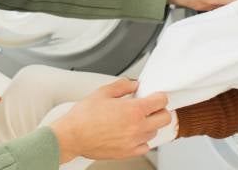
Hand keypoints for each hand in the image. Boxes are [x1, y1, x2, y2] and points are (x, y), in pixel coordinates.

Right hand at [50, 78, 170, 162]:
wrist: (72, 136)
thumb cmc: (84, 117)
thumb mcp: (103, 92)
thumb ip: (122, 86)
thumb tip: (133, 85)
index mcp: (133, 110)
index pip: (161, 101)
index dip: (159, 96)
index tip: (156, 96)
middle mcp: (137, 127)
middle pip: (165, 118)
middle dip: (160, 110)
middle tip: (151, 108)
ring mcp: (134, 141)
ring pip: (155, 132)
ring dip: (150, 125)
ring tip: (136, 120)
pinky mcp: (128, 152)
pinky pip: (145, 146)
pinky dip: (142, 139)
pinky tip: (132, 133)